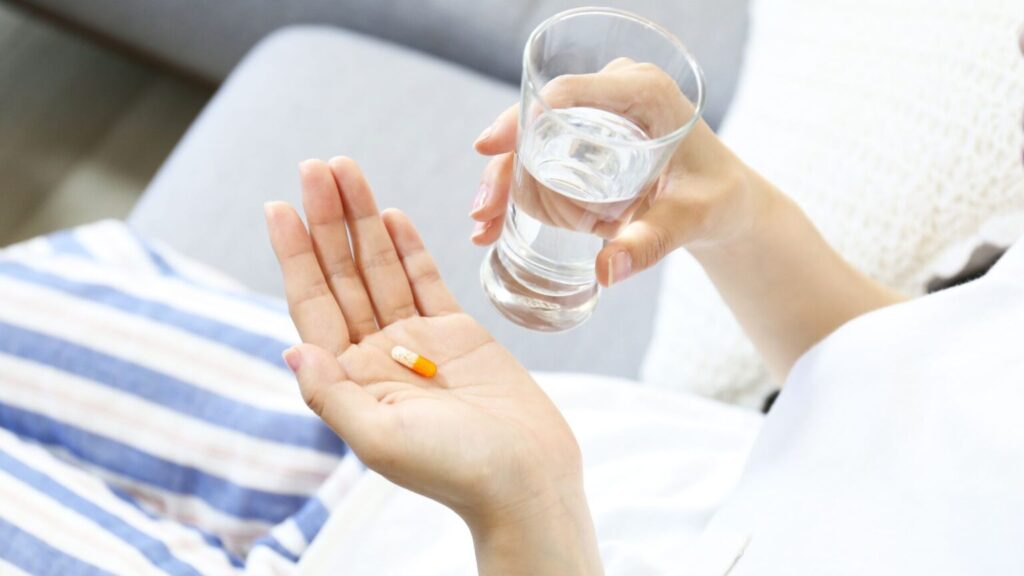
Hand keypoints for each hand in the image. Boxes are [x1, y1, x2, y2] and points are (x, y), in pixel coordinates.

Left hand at [264, 158, 598, 571]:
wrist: (527, 478)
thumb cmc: (455, 469)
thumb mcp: (381, 439)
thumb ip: (333, 395)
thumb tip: (293, 347)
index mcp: (351, 380)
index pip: (313, 304)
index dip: (295, 255)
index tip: (278, 206)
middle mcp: (377, 355)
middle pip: (343, 274)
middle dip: (327, 220)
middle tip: (315, 166)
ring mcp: (418, 341)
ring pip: (381, 268)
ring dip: (362, 220)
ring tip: (345, 170)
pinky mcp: (458, 332)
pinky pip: (425, 280)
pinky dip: (407, 247)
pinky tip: (389, 213)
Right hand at [471, 58, 763, 285]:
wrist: (726, 202)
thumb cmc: (718, 199)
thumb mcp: (690, 219)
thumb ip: (651, 242)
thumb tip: (606, 272)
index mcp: (643, 92)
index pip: (570, 93)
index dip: (522, 118)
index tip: (489, 148)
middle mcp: (616, 94)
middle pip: (541, 119)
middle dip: (504, 164)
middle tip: (482, 213)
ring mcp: (599, 116)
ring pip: (535, 141)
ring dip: (505, 181)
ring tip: (484, 227)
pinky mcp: (590, 140)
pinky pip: (545, 156)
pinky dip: (520, 188)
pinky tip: (497, 223)